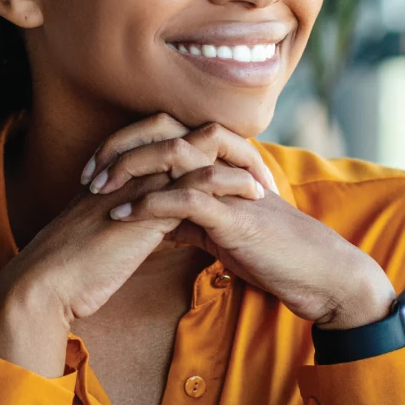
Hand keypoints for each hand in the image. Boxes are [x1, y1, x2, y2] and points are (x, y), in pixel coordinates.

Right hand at [0, 154, 263, 379]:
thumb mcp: (106, 239)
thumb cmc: (71, 271)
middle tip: (256, 165)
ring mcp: (137, 185)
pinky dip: (229, 186)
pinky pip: (197, 185)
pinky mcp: (147, 208)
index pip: (167, 144)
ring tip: (263, 180)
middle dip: (224, 147)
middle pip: (185, 136)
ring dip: (234, 162)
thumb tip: (155, 229)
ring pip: (195, 152)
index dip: (201, 153)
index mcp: (118, 175)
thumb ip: (129, 224)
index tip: (233, 171)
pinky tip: (253, 196)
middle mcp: (128, 171)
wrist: (45, 285)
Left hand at [85, 114, 397, 328]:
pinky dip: (150, 205)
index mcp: (220, 163)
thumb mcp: (223, 232)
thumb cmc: (273, 254)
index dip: (126, 144)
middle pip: (163, 130)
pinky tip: (124, 217)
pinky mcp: (235, 214)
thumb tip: (158, 227)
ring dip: (129, 169)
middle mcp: (224, 164)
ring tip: (97, 190)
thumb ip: (192, 221)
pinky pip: (186, 199)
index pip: (165, 133)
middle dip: (120, 146)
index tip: (94, 169)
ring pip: (172, 155)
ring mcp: (230, 185)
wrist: (316, 273)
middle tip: (87, 173)